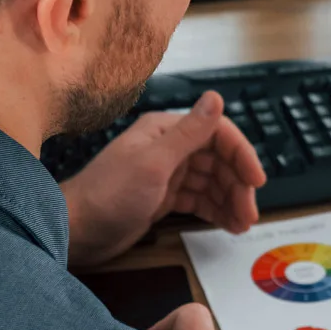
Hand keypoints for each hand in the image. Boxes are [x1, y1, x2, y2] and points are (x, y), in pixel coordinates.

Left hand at [62, 91, 267, 265]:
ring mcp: (166, 173)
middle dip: (237, 186)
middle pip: (218, 160)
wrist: (74, 232)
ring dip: (230, 201)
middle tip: (249, 213)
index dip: (241, 155)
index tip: (256, 181)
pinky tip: (227, 224)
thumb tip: (216, 97)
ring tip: (242, 224)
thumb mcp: (153, 164)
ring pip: (211, 182)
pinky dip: (216, 211)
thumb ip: (189, 133)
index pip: (217, 133)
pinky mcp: (163, 197)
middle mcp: (169, 148)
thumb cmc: (107, 195)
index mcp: (166, 131)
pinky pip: (199, 200)